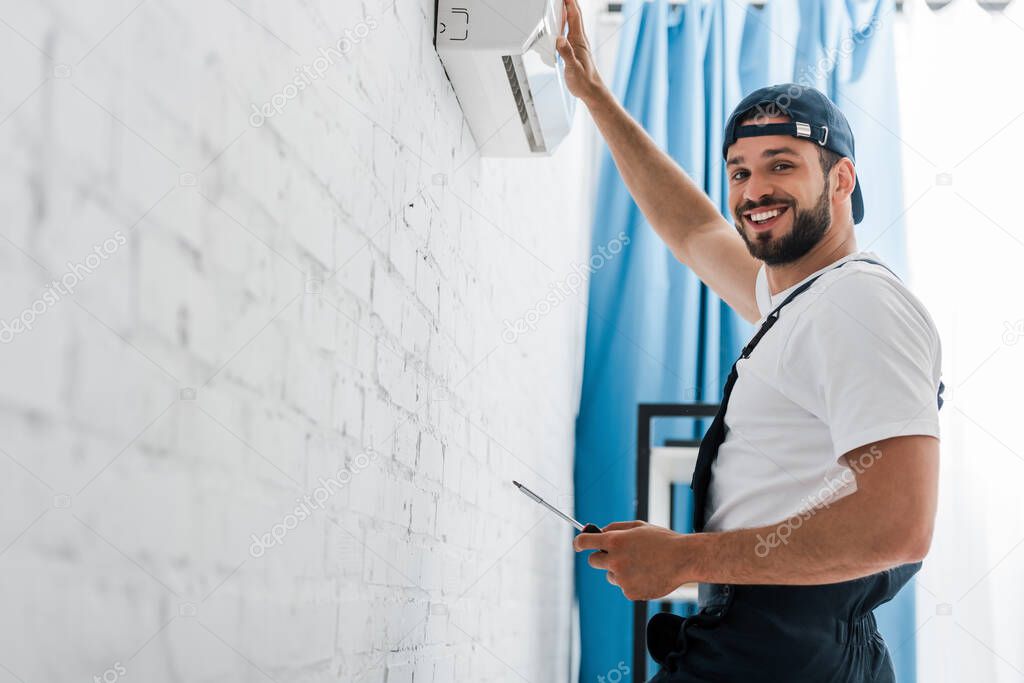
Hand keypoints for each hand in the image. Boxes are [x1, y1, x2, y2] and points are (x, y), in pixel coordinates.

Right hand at [556, 0, 605, 103]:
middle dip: (569, 1)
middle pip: (574, 14)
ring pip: (572, 21)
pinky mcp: (575, 49)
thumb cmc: (584, 81)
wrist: (591, 90)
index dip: (569, 2)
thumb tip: (559, 39)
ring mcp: (577, 43)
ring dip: (567, 9)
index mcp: (579, 40)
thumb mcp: (573, 68)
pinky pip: (569, 30)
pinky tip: (561, 22)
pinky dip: (565, 22)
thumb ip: (566, 53)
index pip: (574, 16)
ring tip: (561, 2)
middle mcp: (579, 39)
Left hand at [574, 521, 689, 600]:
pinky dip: (631, 582)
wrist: (683, 559)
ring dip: (619, 571)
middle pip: (593, 562)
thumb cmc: (662, 540)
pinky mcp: (630, 592)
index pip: (585, 542)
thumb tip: (600, 532)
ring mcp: (622, 578)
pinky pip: (623, 587)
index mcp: (615, 541)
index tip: (578, 544)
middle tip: (615, 556)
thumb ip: (616, 528)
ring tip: (641, 565)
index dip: (579, 543)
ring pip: (610, 575)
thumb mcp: (638, 527)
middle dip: (600, 558)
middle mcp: (615, 561)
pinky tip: (647, 575)